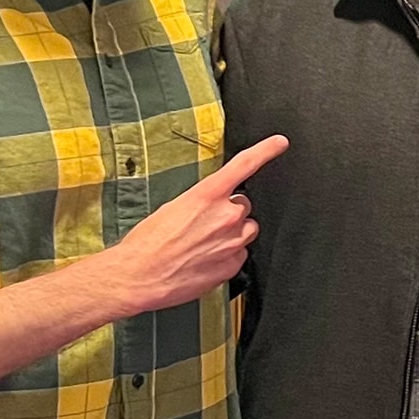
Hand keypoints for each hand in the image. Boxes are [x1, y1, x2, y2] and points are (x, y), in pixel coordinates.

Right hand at [104, 135, 286, 313]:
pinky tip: (204, 260)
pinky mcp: (233, 265)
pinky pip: (239, 254)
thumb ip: (202, 202)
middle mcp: (226, 216)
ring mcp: (233, 241)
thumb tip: (212, 205)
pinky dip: (226, 255)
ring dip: (231, 233)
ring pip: (246, 230)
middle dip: (228, 213)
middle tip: (204, 226)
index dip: (265, 151)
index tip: (279, 143)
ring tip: (203, 244)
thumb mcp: (172, 208)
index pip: (244, 165)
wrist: (139, 276)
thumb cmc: (147, 243)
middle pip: (242, 206)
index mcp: (207, 195)